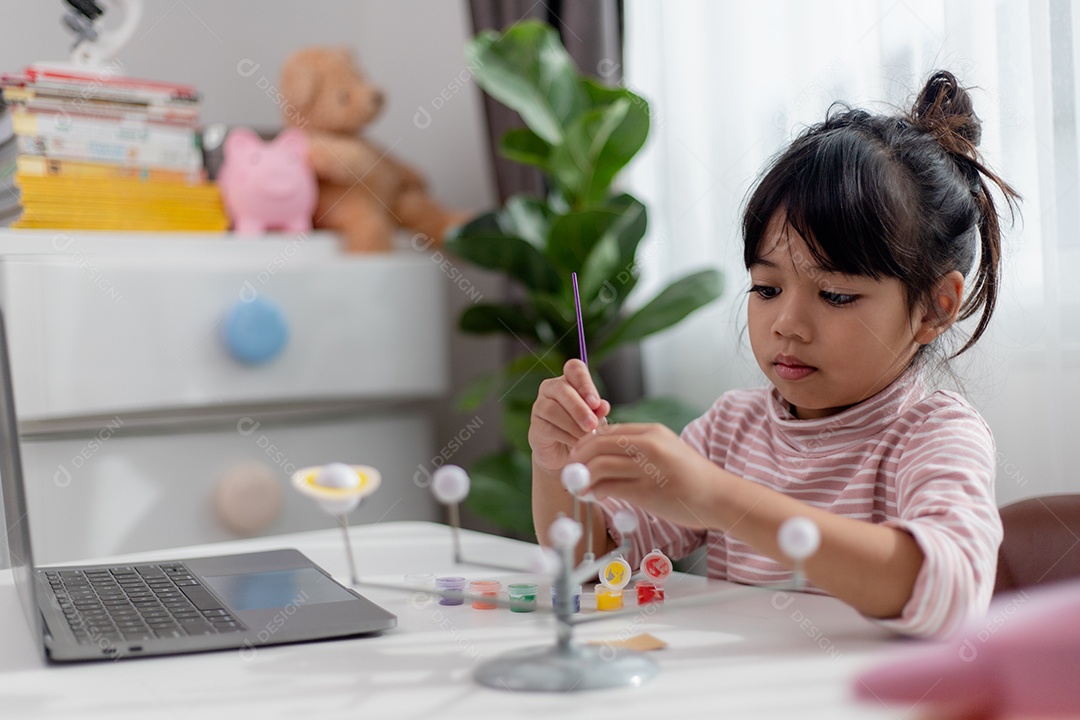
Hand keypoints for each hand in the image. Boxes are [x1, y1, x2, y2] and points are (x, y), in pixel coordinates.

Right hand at [529, 359, 609, 473]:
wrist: (566, 454)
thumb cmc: (582, 430)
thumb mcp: (595, 420)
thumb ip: (598, 412)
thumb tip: (603, 406)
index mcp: (570, 380)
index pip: (574, 369)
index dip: (585, 383)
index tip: (596, 403)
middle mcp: (552, 388)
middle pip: (562, 389)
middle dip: (579, 408)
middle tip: (592, 424)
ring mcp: (540, 405)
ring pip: (553, 409)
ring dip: (572, 424)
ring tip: (586, 436)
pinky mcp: (535, 424)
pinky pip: (548, 427)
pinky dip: (566, 436)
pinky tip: (577, 444)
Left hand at [571, 422, 722, 528]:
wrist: (719, 497)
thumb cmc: (692, 478)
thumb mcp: (667, 450)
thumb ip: (640, 448)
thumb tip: (608, 454)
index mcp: (652, 432)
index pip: (609, 431)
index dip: (587, 443)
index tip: (578, 455)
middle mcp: (649, 445)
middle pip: (598, 443)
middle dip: (578, 457)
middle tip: (569, 470)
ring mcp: (648, 467)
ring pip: (599, 465)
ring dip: (582, 476)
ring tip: (577, 486)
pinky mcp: (646, 491)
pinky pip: (609, 487)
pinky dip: (594, 492)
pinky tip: (592, 497)